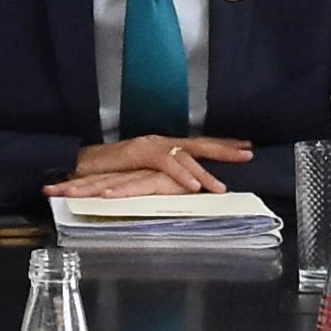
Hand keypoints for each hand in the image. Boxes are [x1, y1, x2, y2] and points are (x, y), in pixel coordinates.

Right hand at [64, 134, 248, 197]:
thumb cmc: (112, 172)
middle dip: (225, 149)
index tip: (245, 148)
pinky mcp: (139, 153)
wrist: (82, 163)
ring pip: (185, 156)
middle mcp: (161, 142)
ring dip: (205, 172)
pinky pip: (166, 164)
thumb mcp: (146, 174)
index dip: (222, 146)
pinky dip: (182, 175)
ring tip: (222, 188)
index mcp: (165, 146)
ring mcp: (151, 145)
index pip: (198, 144)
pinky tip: (194, 186)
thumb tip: (188, 184)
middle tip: (249, 154)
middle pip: (199, 144)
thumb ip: (166, 175)